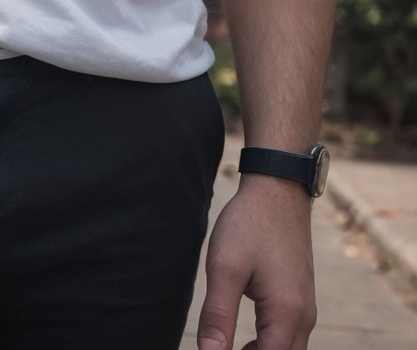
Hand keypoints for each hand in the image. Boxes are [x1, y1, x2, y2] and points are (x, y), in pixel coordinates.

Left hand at [198, 178, 316, 349]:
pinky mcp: (301, 300)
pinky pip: (289, 338)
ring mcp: (306, 309)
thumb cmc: (250, 224)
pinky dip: (269, 346)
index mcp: (286, 314)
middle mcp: (304, 318)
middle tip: (219, 347)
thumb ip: (217, 315)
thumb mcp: (225, 266)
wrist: (278, 189)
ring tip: (226, 347)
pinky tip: (243, 342)